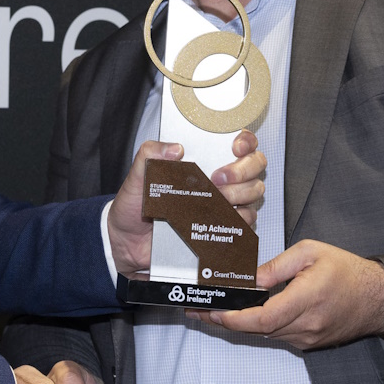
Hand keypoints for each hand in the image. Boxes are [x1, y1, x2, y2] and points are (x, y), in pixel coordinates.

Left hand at [108, 131, 266, 276]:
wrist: (128, 242)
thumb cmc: (135, 205)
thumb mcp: (137, 175)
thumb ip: (149, 155)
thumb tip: (175, 148)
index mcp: (202, 161)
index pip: (239, 144)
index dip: (246, 141)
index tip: (236, 147)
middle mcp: (219, 181)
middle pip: (255, 168)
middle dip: (243, 170)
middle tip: (217, 178)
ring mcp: (224, 205)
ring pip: (253, 194)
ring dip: (240, 195)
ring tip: (216, 199)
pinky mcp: (223, 228)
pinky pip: (245, 223)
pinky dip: (237, 220)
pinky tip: (220, 218)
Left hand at [194, 239, 383, 348]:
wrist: (378, 298)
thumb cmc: (348, 272)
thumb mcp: (309, 253)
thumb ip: (275, 267)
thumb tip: (248, 279)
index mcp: (306, 300)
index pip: (261, 318)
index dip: (233, 318)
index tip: (212, 313)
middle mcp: (306, 325)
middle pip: (257, 330)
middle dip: (226, 321)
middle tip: (200, 312)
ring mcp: (308, 338)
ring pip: (266, 334)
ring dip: (241, 325)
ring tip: (216, 312)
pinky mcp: (310, 342)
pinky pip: (279, 336)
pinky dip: (261, 326)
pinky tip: (247, 315)